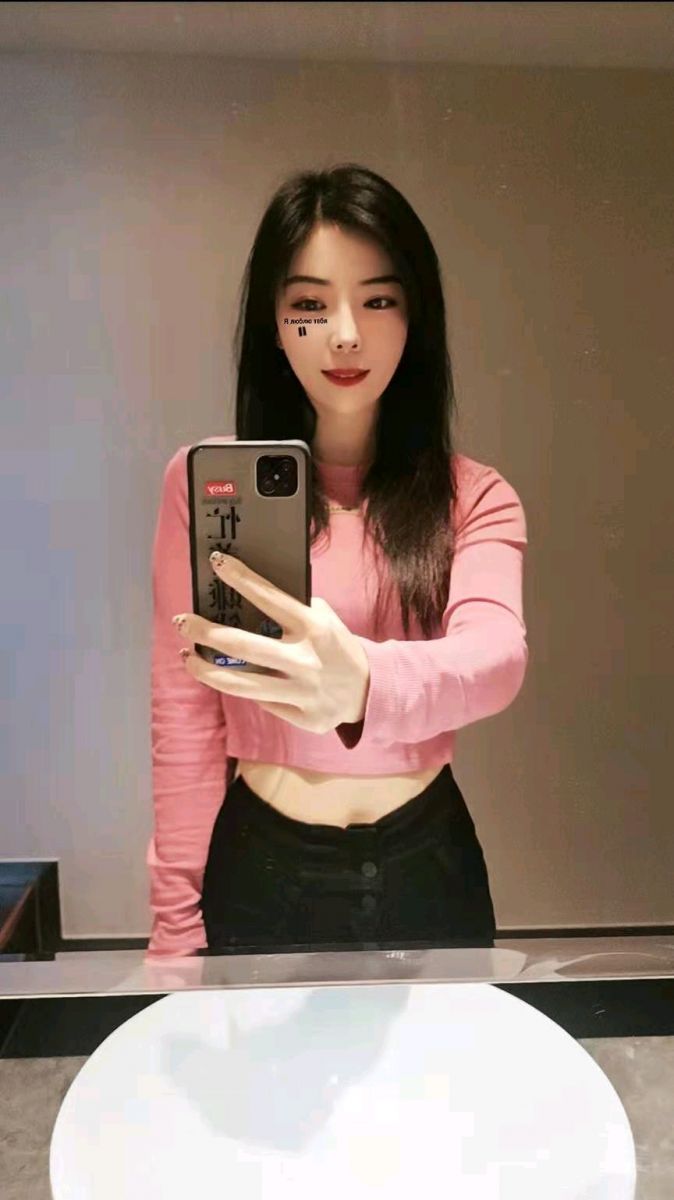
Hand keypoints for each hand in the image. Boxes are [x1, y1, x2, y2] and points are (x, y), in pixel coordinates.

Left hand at [172, 553, 369, 734]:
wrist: (370, 690)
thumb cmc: (337, 646)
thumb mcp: (326, 619)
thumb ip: (295, 609)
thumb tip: (249, 594)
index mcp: (313, 627)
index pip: (269, 597)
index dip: (240, 578)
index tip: (215, 562)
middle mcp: (305, 660)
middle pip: (242, 646)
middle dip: (205, 632)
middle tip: (181, 621)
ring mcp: (302, 692)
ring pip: (241, 686)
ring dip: (205, 670)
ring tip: (186, 657)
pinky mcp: (302, 717)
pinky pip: (262, 703)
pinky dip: (243, 689)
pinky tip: (228, 678)